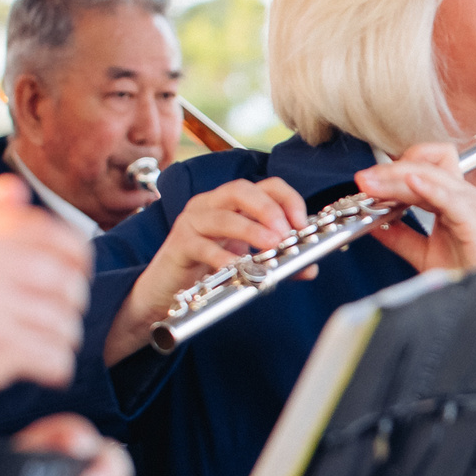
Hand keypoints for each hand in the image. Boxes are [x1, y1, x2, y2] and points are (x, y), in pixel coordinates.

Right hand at [0, 176, 92, 419]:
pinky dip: (53, 366)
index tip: (73, 271)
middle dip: (68, 303)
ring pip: (64, 321)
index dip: (74, 253)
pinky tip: (35, 366)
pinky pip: (55, 355)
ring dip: (58, 338)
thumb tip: (19, 188)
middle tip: (50, 316)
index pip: (47, 233)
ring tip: (34, 342)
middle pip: (66, 279)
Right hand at [106, 176, 311, 363]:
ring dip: (250, 230)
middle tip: (285, 233)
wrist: (165, 290)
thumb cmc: (208, 268)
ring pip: (221, 216)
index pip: (265, 186)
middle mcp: (211, 205)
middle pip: (241, 190)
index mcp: (232, 203)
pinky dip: (223, 257)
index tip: (303, 225)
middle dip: (268, 209)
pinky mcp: (179, 245)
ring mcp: (192, 222)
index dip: (288, 200)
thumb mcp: (248, 259)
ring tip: (271, 246)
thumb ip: (279, 261)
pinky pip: (201, 246)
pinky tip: (239, 268)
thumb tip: (310, 267)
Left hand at [353, 145, 475, 275]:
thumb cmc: (469, 274)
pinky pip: (449, 197)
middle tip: (363, 180)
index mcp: (451, 198)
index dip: (391, 169)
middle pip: (423, 163)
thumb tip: (374, 226)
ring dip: (398, 177)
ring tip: (373, 186)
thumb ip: (401, 237)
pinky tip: (409, 184)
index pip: (421, 166)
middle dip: (388, 169)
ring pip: (430, 174)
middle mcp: (461, 195)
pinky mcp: (475, 219)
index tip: (365, 182)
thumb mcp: (424, 253)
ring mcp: (469, 203)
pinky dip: (428, 188)